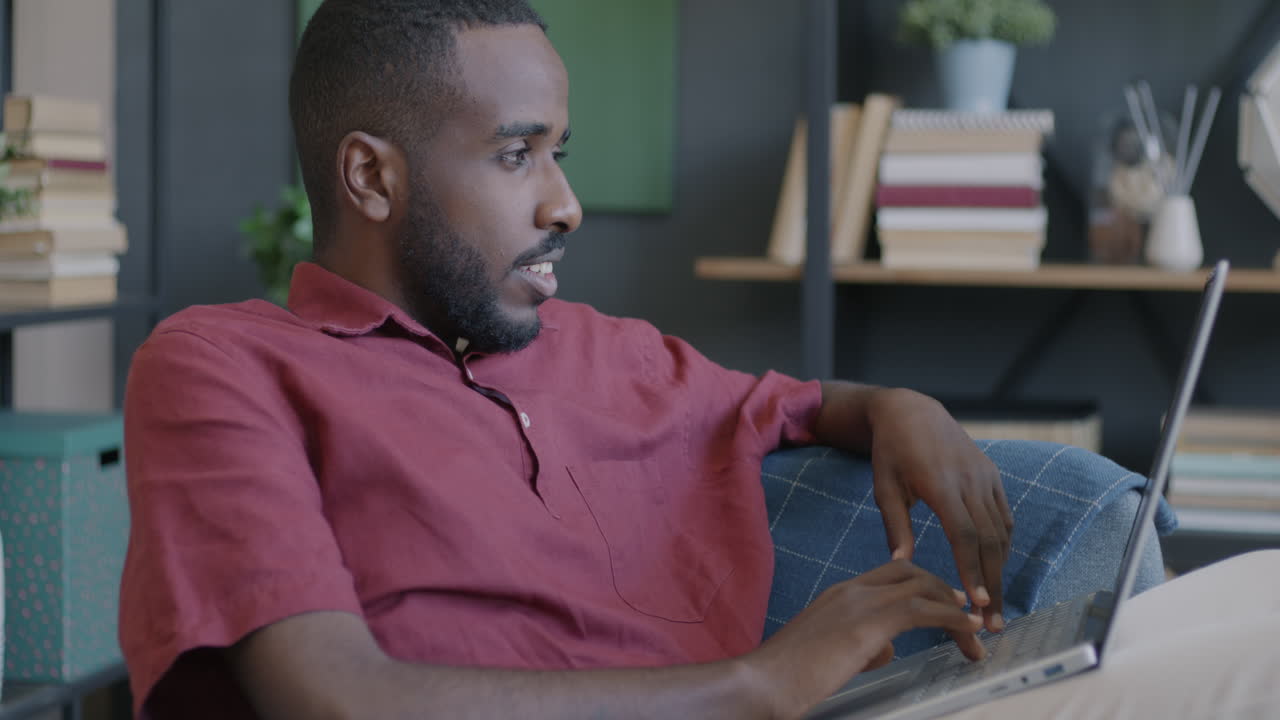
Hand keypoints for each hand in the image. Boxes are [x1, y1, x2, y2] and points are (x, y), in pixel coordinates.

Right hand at [745, 560, 983, 719]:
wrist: (763, 681)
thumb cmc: (786, 677)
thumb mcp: (828, 655)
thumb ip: (859, 646)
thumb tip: (884, 649)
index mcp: (838, 594)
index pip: (888, 575)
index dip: (921, 585)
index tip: (945, 602)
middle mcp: (851, 590)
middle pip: (910, 572)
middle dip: (943, 592)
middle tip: (966, 616)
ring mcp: (859, 603)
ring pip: (921, 588)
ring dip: (954, 609)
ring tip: (977, 630)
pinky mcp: (869, 623)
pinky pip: (923, 610)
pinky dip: (953, 618)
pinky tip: (970, 630)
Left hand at [866, 389, 1013, 632]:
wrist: (913, 411)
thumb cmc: (891, 452)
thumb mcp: (884, 486)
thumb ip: (895, 525)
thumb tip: (901, 563)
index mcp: (940, 483)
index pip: (964, 534)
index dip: (972, 569)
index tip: (977, 602)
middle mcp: (970, 480)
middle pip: (989, 540)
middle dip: (993, 583)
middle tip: (993, 621)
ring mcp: (985, 476)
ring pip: (1001, 531)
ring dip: (1001, 570)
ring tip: (995, 605)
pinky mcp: (992, 475)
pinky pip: (1004, 516)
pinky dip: (1003, 545)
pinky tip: (996, 569)